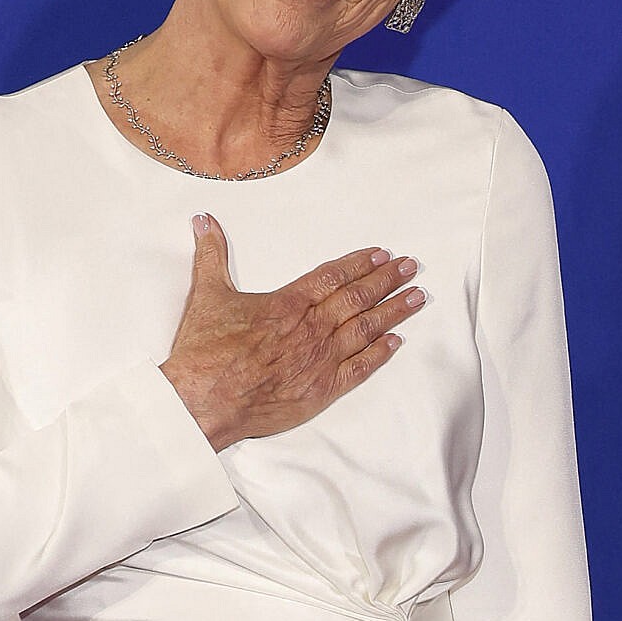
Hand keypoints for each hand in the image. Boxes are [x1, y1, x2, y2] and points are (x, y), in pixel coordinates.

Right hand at [160, 213, 425, 450]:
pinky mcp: (322, 390)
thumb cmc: (205, 351)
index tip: (382, 255)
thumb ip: (210, 254)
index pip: (333, 276)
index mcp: (289, 303)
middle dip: (387, 280)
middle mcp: (312, 327)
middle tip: (411, 267)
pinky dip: (380, 354)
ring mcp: (320, 359)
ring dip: (394, 311)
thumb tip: (203, 220)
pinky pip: (360, 368)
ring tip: (418, 297)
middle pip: (358, 298)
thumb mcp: (207, 294)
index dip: (360, 264)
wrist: (204, 400)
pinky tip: (397, 342)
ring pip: (367, 329)